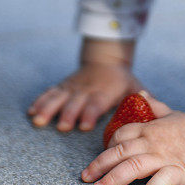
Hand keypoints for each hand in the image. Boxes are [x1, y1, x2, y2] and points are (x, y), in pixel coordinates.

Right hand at [27, 61, 147, 132]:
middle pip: (76, 102)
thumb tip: (154, 107)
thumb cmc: (122, 79)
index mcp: (105, 91)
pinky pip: (50, 93)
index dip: (90, 113)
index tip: (84, 125)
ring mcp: (73, 87)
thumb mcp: (134, 86)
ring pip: (59, 97)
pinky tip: (31, 112)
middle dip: (68, 114)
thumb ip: (143, 99)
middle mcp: (87, 89)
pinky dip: (40, 101)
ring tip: (38, 120)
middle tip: (63, 126)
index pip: (97, 102)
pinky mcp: (64, 86)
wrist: (105, 58)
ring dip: (48, 109)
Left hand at [80, 93, 184, 184]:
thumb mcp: (171, 113)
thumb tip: (142, 94)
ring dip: (114, 179)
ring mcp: (164, 158)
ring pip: (132, 167)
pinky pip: (162, 180)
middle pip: (119, 153)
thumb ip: (154, 106)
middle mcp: (151, 143)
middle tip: (86, 178)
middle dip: (99, 166)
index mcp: (148, 129)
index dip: (107, 147)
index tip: (99, 159)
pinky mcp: (178, 172)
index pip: (120, 136)